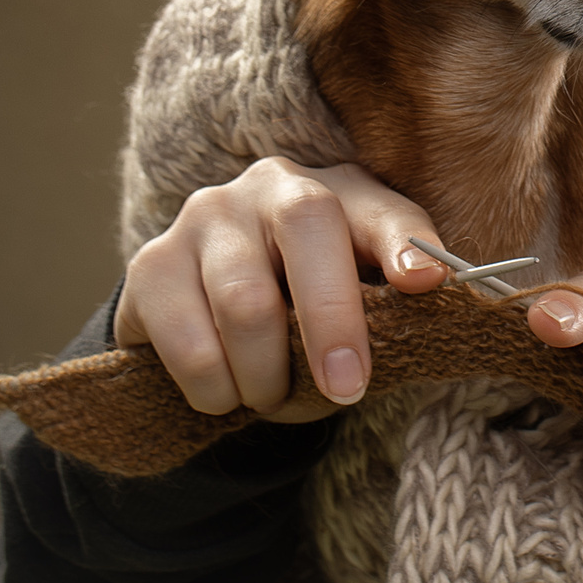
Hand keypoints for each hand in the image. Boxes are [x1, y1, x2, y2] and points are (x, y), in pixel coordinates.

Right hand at [116, 158, 450, 419]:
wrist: (208, 311)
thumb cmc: (308, 305)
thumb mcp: (362, 298)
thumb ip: (397, 302)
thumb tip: (432, 301)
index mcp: (342, 192)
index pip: (382, 209)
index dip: (405, 241)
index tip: (424, 281)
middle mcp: (272, 186)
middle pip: (308, 232)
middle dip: (333, 324)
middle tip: (346, 390)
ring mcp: (205, 218)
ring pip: (246, 305)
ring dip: (268, 375)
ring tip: (273, 396)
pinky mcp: (151, 264)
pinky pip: (191, 346)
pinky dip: (216, 389)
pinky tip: (225, 391)